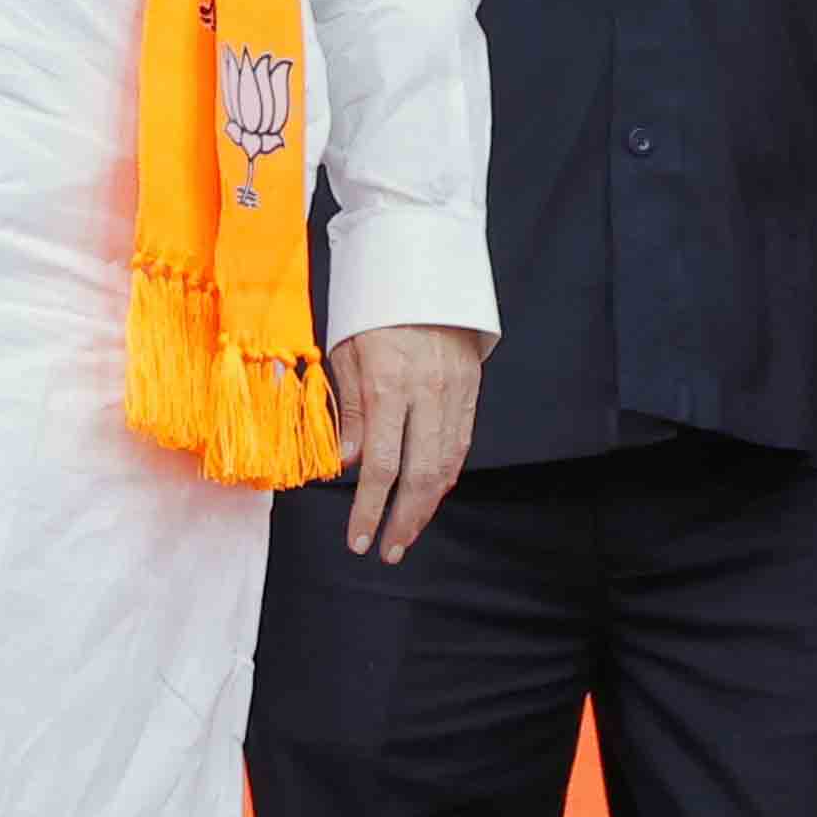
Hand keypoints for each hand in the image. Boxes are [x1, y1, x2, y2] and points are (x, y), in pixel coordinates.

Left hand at [328, 322, 487, 563]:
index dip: (369, 510)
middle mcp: (427, 394)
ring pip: (447, 465)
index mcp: (389, 385)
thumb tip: (345, 463)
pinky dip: (445, 475)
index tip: (358, 540)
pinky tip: (431, 494)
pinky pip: (461, 444)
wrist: (421, 265)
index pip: (382, 466)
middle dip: (403, 522)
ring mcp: (454, 393)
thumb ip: (350, 410)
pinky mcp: (471, 389)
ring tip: (406, 533)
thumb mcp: (345, 351)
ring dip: (427, 507)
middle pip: (421, 477)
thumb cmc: (373, 306)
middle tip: (387, 551)